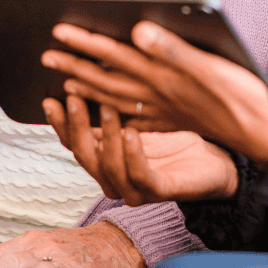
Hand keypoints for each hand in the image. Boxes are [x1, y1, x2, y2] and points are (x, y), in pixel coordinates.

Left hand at [42, 21, 267, 164]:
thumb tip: (138, 31)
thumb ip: (173, 50)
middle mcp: (157, 96)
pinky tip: (105, 110)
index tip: (60, 31)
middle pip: (107, 80)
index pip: (116, 56)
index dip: (87, 43)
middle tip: (47, 55)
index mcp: (163, 79)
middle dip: (76, 66)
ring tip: (64, 82)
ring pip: (115, 100)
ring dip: (88, 89)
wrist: (262, 136)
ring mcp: (163, 111)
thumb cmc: (243, 99)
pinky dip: (113, 110)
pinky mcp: (174, 120)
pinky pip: (132, 117)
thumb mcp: (212, 68)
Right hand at [44, 97, 239, 204]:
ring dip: (106, 136)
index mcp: (107, 160)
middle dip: (76, 127)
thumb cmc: (177, 138)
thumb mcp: (141, 116)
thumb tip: (85, 76)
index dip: (61, 124)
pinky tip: (131, 133)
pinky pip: (140, 176)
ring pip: (109, 167)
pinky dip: (133, 154)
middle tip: (73, 98)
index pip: (74, 144)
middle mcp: (115, 179)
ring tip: (107, 108)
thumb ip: (113, 106)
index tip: (51, 99)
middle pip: (84, 156)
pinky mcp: (161, 191)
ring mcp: (136, 189)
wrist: (216, 161)